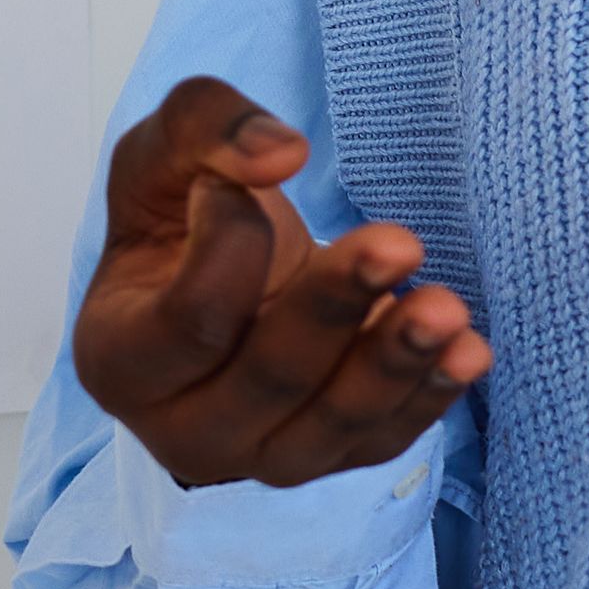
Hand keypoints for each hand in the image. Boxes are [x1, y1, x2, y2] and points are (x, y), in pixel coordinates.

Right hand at [66, 74, 489, 490]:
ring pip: (333, 425)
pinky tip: (468, 352)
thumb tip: (279, 154)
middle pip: (269, 378)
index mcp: (121, 359)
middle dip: (336, 308)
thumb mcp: (162, 153)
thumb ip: (203, 128)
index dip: (231, 244)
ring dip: (397, 364)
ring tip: (448, 309)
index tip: (255, 175)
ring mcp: (260, 456)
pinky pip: (382, 441)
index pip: (189, 320)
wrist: (222, 279)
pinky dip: (429, 397)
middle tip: (399, 242)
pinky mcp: (329, 461)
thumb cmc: (179, 220)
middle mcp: (183, 430)